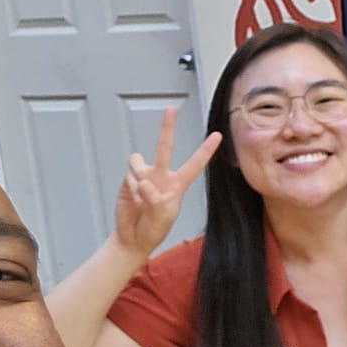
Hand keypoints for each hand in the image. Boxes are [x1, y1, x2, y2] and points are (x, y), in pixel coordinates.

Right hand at [113, 107, 220, 258]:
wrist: (133, 237)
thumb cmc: (154, 228)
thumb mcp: (162, 217)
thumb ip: (156, 199)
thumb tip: (144, 181)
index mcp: (178, 184)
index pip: (195, 164)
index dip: (206, 150)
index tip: (217, 135)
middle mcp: (162, 175)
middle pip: (165, 146)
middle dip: (167, 128)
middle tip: (170, 109)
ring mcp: (145, 175)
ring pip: (140, 161)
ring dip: (139, 176)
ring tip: (140, 195)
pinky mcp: (129, 179)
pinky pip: (130, 173)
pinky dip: (130, 184)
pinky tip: (132, 196)